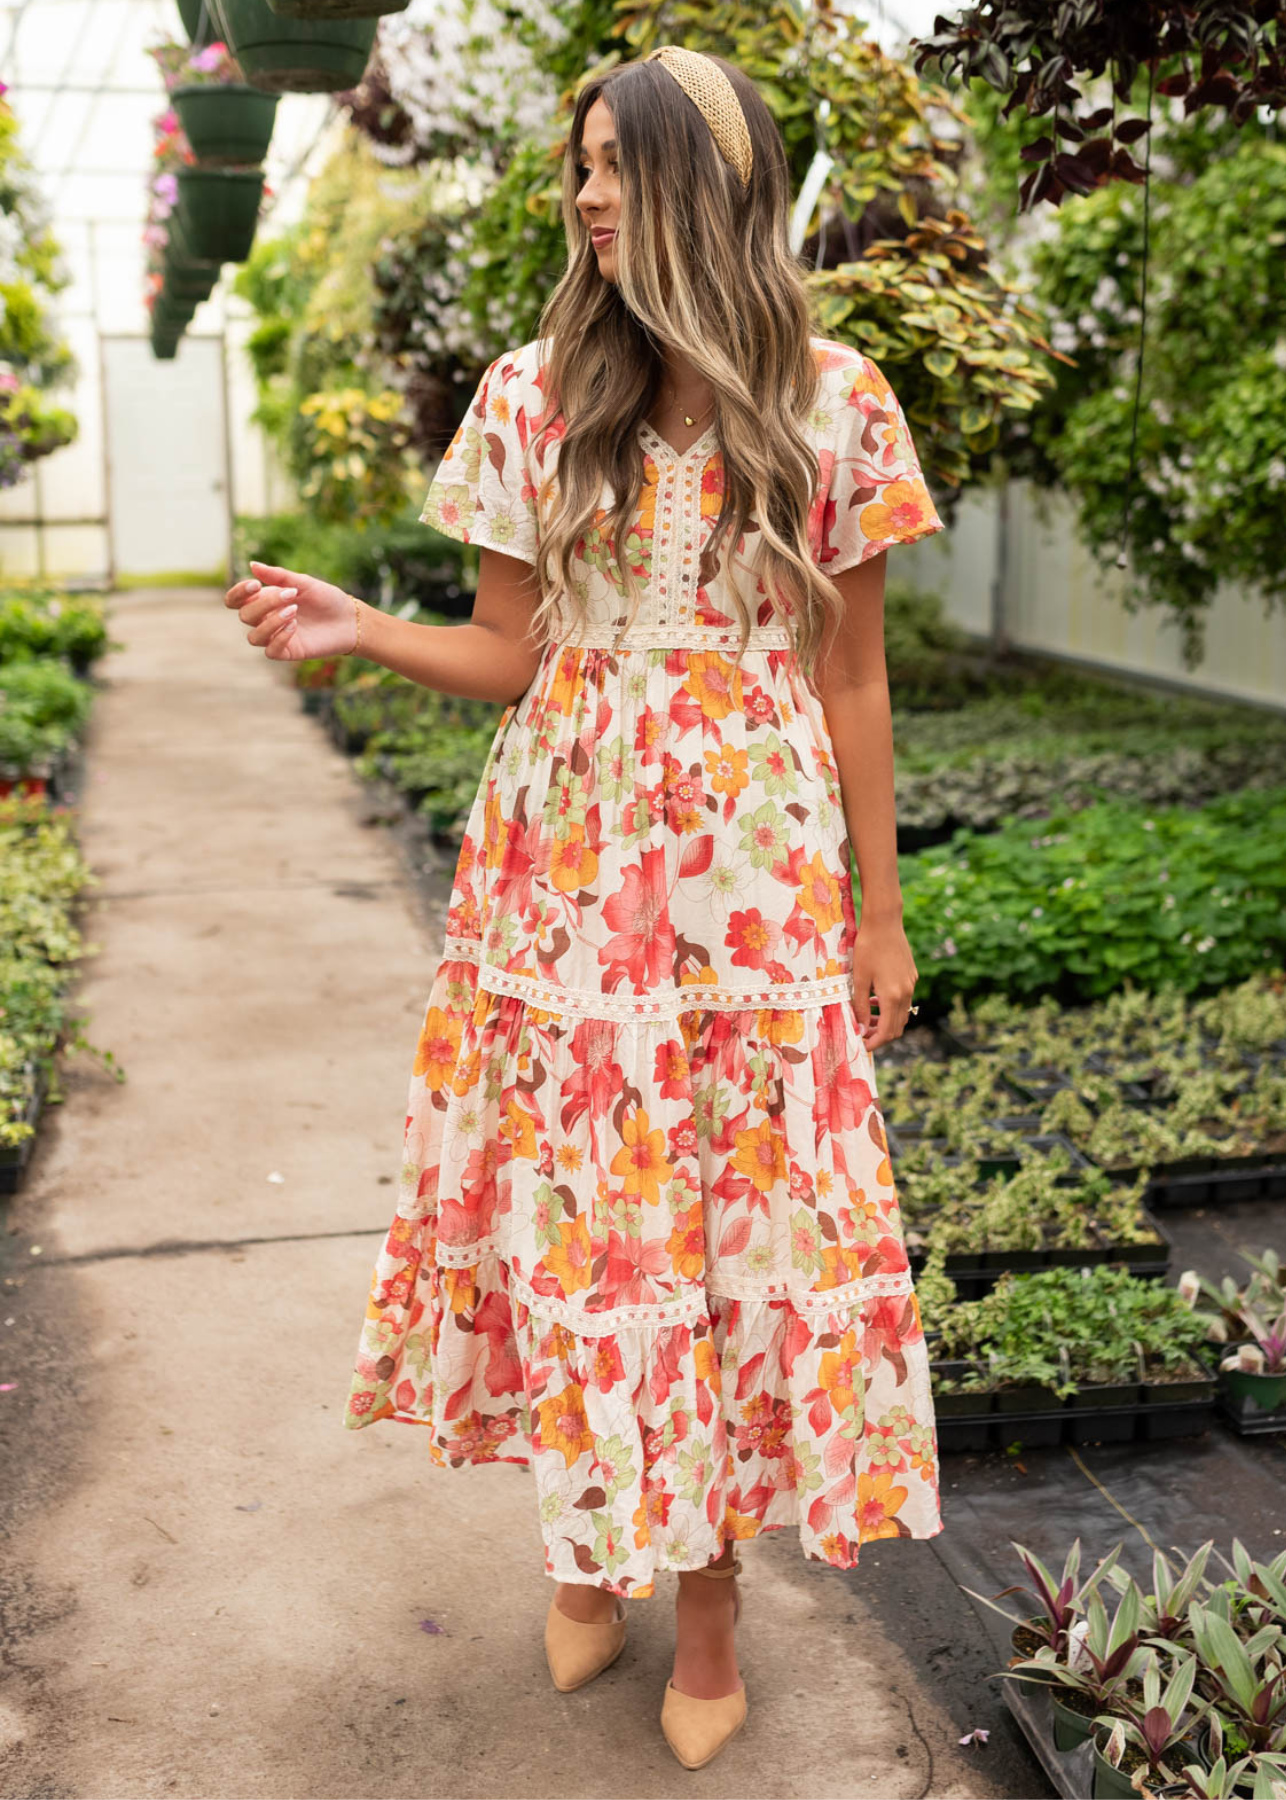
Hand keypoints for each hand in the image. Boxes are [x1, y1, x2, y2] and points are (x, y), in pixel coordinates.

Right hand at [223, 559, 358, 661]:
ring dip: (271, 622)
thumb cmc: (326, 599)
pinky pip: (270, 651)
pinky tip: (294, 626)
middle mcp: (266, 619)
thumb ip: (279, 576)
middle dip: (264, 604)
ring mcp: (276, 637)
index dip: (237, 593)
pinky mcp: (288, 652)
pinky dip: (279, 638)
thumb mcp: (304, 583)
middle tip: (290, 595)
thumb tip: (253, 565)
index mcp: (265, 600)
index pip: (235, 601)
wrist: (349, 619)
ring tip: (294, 611)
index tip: (255, 584)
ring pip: (254, 637)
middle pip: (245, 616)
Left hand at [851, 915, 918, 1051]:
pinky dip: (891, 1007)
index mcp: (893, 996)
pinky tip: (876, 999)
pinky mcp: (911, 975)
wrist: (885, 922)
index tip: (862, 1046)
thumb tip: (861, 1028)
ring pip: (902, 1014)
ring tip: (868, 1019)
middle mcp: (906, 992)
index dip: (875, 1042)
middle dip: (881, 1035)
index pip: (888, 1031)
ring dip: (887, 1021)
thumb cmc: (867, 948)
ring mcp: (911, 984)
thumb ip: (861, 1006)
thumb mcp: (859, 979)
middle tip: (863, 1034)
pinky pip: (904, 1000)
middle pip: (898, 1026)